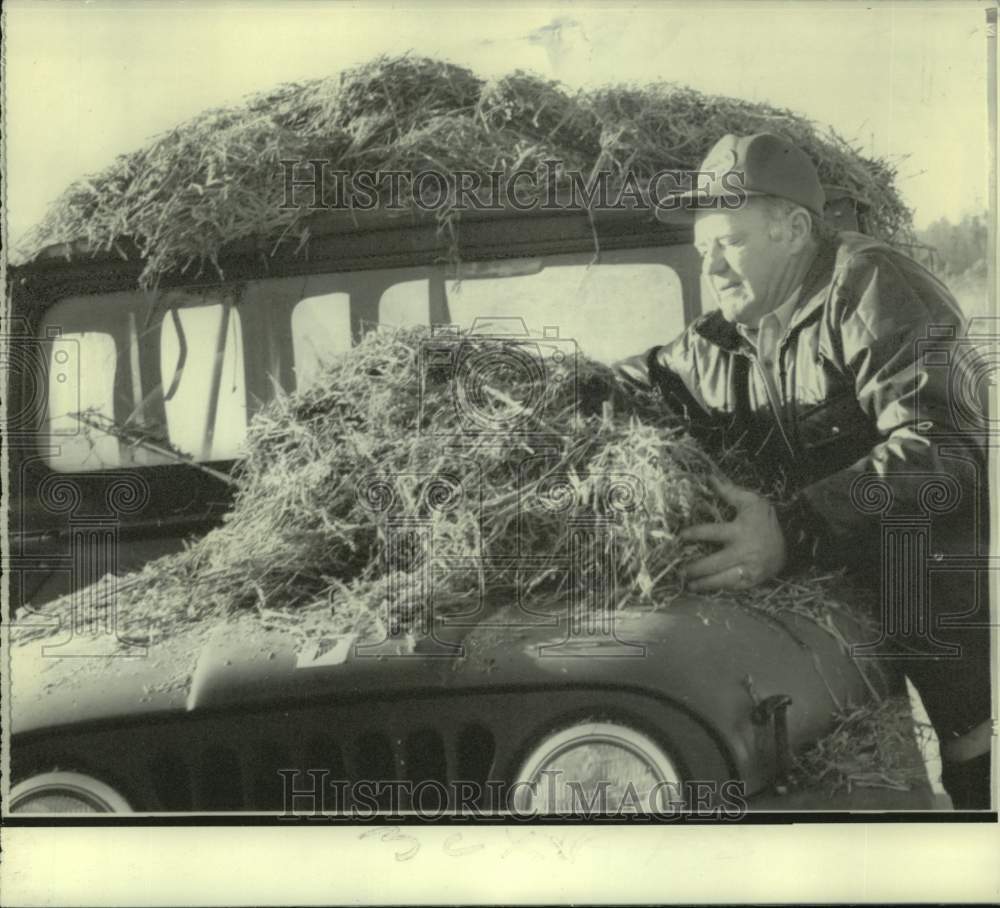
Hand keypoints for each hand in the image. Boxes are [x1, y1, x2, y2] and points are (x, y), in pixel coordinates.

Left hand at [680, 477, 786, 592]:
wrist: (794, 540)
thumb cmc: (766, 519)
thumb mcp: (751, 501)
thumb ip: (729, 491)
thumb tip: (710, 478)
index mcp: (740, 530)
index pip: (712, 532)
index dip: (695, 534)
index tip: (681, 536)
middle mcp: (743, 551)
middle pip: (714, 563)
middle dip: (696, 568)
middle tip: (680, 571)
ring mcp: (749, 568)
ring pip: (723, 580)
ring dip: (704, 584)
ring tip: (690, 585)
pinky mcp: (753, 579)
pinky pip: (734, 587)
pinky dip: (719, 589)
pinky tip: (707, 589)